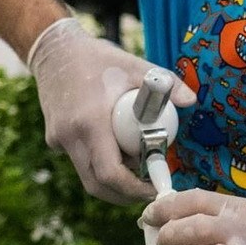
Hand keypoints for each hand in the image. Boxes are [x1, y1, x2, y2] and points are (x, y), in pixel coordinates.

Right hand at [28, 17, 193, 204]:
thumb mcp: (134, 66)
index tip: (154, 189)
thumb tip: (192, 101)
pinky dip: (99, 163)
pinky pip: (79, 161)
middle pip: (97, 185)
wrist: (53, 50)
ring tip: (136, 168)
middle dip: (125, 194)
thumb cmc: (96, 58)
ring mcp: (58, 140)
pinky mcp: (53, 140)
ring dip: (112, 181)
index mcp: (89, 122)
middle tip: (149, 188)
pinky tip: (115, 146)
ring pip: (87, 177)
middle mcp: (69, 136)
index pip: (110, 174)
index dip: (133, 189)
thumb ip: (166, 83)